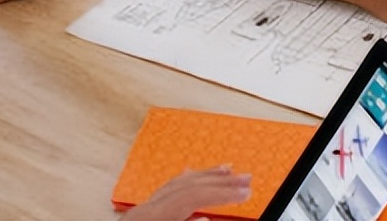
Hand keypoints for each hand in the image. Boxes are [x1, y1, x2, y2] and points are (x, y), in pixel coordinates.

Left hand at [127, 165, 250, 219]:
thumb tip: (209, 220)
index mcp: (149, 220)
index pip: (192, 196)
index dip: (222, 193)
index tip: (246, 192)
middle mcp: (143, 211)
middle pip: (187, 186)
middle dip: (219, 183)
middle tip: (247, 180)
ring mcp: (139, 213)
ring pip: (175, 185)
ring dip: (205, 178)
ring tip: (228, 171)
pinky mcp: (139, 219)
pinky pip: (165, 192)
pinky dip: (186, 182)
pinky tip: (194, 177)